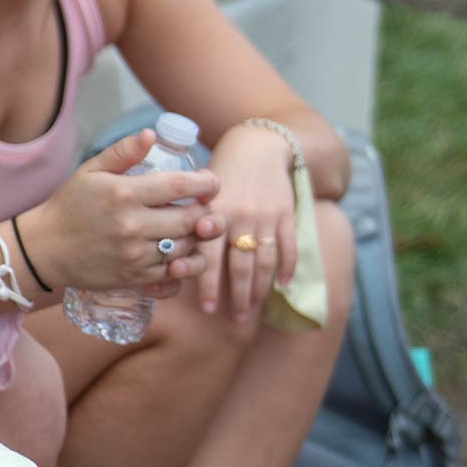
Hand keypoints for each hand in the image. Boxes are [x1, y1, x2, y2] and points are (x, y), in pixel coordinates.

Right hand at [19, 131, 219, 295]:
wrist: (44, 249)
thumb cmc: (71, 206)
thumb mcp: (91, 172)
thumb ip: (123, 152)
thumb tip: (151, 134)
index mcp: (124, 194)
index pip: (181, 186)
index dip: (205, 183)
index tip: (210, 182)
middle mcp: (132, 225)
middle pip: (192, 219)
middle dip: (205, 211)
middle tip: (203, 206)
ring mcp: (135, 254)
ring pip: (189, 247)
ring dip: (197, 237)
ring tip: (190, 227)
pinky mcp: (136, 277)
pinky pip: (176, 273)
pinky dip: (186, 263)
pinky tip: (181, 251)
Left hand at [196, 121, 299, 321]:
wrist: (259, 146)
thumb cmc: (222, 171)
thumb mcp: (200, 191)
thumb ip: (193, 222)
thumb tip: (177, 258)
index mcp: (215, 212)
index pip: (210, 257)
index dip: (209, 285)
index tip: (207, 309)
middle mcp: (241, 218)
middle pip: (241, 266)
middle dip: (238, 296)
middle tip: (235, 321)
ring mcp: (267, 218)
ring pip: (265, 261)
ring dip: (261, 288)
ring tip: (254, 308)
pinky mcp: (286, 216)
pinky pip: (289, 247)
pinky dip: (287, 268)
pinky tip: (283, 285)